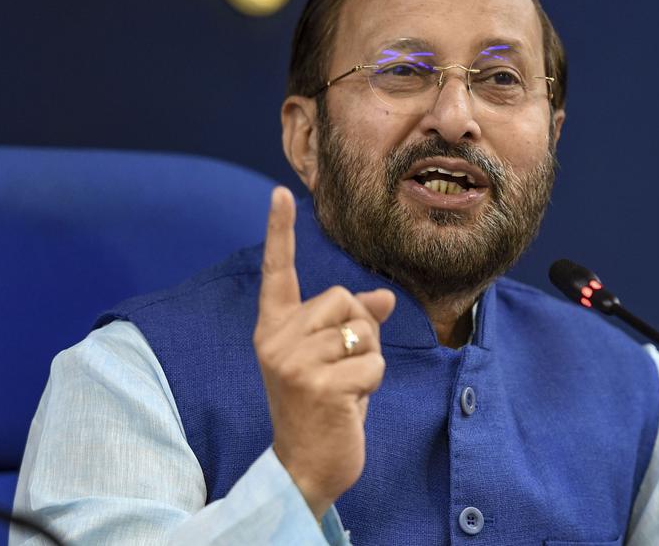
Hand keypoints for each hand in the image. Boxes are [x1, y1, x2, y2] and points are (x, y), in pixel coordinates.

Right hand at [253, 187, 395, 518]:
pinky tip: (351, 405)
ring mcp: (295, 362)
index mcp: (274, 328)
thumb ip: (353, 324)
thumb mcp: (334, 359)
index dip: (279, 231)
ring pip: (365, 332)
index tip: (278, 193)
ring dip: (369, 362)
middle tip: (340, 371)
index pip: (278, 272)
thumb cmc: (323, 407)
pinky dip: (373, 385)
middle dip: (360, 331)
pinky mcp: (320, 385)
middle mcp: (276, 340)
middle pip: (344, 298)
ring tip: (344, 390)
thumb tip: (385, 299)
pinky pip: (374, 363)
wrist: (306, 465)